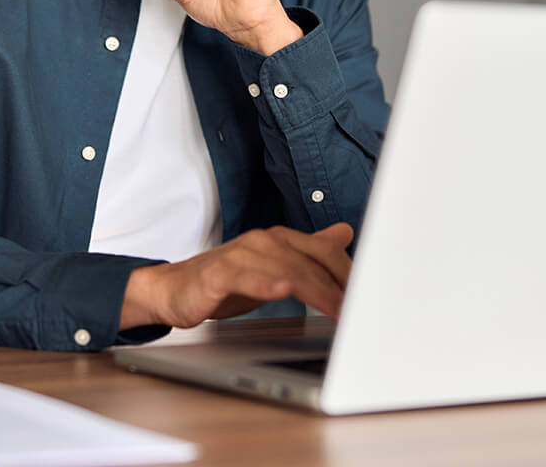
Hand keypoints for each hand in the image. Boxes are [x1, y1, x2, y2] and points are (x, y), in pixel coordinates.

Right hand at [119, 223, 353, 330]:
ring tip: (337, 310)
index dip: (348, 273)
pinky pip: (245, 276)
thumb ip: (310, 251)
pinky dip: (265, 283)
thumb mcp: (274, 266)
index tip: (369, 297)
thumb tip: (346, 231)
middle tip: (360, 313)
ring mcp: (241, 254)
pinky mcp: (219, 272)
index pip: (324, 252)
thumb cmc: (226, 279)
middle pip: (310, 262)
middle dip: (339, 287)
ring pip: (285, 269)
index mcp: (279, 239)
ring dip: (314, 290)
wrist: (175, 288)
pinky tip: (282, 289)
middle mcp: (263, 241)